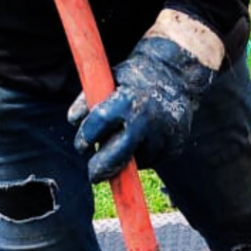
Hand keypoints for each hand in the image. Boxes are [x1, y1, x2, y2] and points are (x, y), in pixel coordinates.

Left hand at [69, 36, 215, 181]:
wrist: (176, 75)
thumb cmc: (135, 79)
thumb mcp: (109, 80)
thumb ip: (89, 100)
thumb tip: (74, 121)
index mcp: (127, 100)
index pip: (99, 122)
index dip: (86, 137)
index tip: (81, 146)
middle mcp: (147, 119)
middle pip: (118, 155)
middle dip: (102, 168)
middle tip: (94, 175)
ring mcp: (164, 135)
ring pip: (137, 161)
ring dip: (127, 159)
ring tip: (129, 139)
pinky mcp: (175, 146)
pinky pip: (154, 159)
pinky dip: (144, 155)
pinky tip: (146, 139)